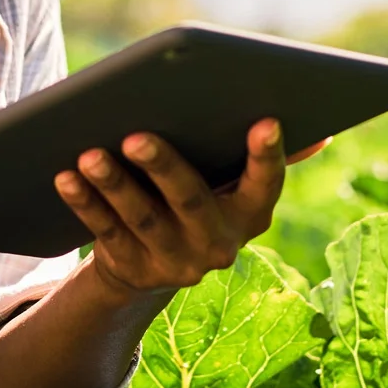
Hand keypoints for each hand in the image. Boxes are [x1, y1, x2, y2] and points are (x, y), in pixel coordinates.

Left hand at [55, 119, 327, 295]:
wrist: (152, 264)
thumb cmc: (200, 198)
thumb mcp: (233, 184)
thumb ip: (262, 159)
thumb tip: (323, 133)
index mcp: (251, 215)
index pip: (265, 184)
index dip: (267, 156)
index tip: (265, 120)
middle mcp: (218, 245)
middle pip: (191, 201)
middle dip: (164, 167)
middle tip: (137, 135)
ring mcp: (173, 261)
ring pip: (142, 218)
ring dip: (115, 184)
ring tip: (90, 151)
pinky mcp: (131, 267)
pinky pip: (105, 231)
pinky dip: (85, 202)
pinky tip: (65, 176)